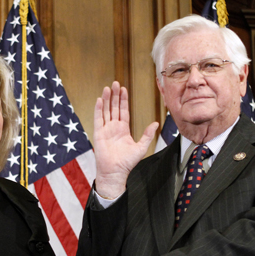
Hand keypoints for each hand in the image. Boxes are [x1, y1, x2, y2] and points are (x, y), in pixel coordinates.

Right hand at [94, 81, 158, 198]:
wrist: (115, 172)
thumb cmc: (127, 162)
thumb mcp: (141, 147)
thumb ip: (147, 135)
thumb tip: (156, 123)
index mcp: (123, 129)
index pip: (123, 111)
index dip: (123, 100)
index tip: (123, 89)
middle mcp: (114, 127)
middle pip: (113, 108)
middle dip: (114, 96)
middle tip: (115, 83)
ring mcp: (105, 130)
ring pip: (105, 111)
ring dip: (106, 100)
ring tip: (107, 88)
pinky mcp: (98, 134)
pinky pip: (98, 119)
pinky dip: (98, 109)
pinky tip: (99, 100)